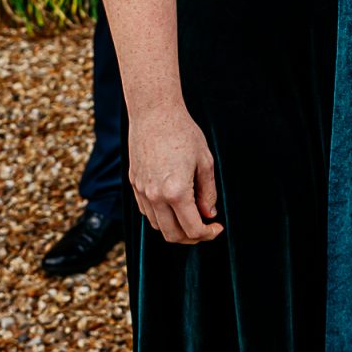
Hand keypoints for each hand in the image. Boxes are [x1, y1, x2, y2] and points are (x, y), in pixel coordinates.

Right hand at [127, 102, 224, 244]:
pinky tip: (175, 205)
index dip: (208, 234)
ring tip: (192, 216)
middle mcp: (155, 196)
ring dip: (175, 228)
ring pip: (157, 226)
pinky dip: (161, 217)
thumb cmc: (183, 133)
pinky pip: (147, 212)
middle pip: (172, 235)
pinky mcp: (134, 185)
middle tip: (206, 228)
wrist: (154, 114)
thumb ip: (208, 192)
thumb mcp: (205, 162)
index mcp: (176, 192)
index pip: (192, 229)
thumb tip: (209, 214)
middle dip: (192, 237)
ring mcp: (141, 192)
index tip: (217, 228)